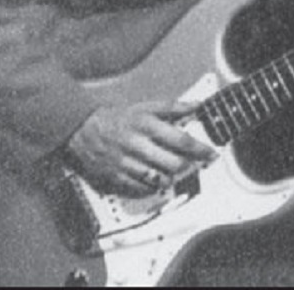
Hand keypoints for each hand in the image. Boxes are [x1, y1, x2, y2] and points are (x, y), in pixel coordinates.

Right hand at [66, 100, 215, 197]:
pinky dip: (152, 187)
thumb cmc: (117, 118)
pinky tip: (155, 180)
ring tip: (172, 172)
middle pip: (172, 163)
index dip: (200, 149)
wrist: (82, 129)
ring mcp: (125, 163)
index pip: (181, 140)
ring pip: (158, 178)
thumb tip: (197, 105)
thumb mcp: (145, 107)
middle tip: (191, 164)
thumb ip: (173, 107)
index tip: (212, 154)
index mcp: (146, 125)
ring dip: (171, 177)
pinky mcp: (114, 177)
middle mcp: (137, 145)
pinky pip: (140, 189)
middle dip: (187, 166)